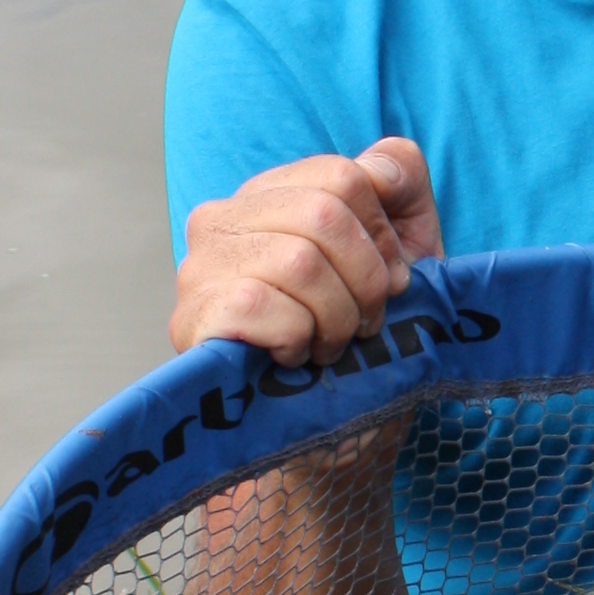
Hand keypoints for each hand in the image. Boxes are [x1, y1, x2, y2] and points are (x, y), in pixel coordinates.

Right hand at [170, 140, 441, 359]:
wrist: (328, 426)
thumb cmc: (361, 328)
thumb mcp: (402, 242)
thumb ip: (398, 178)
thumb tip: (382, 167)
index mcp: (270, 192)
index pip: (342, 177)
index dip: (382, 236)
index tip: (393, 281)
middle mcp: (222, 217)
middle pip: (324, 214)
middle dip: (367, 280)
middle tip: (367, 322)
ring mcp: (199, 267)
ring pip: (298, 262)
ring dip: (336, 317)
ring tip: (332, 343)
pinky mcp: (191, 317)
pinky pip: (260, 305)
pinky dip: (296, 338)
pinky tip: (294, 356)